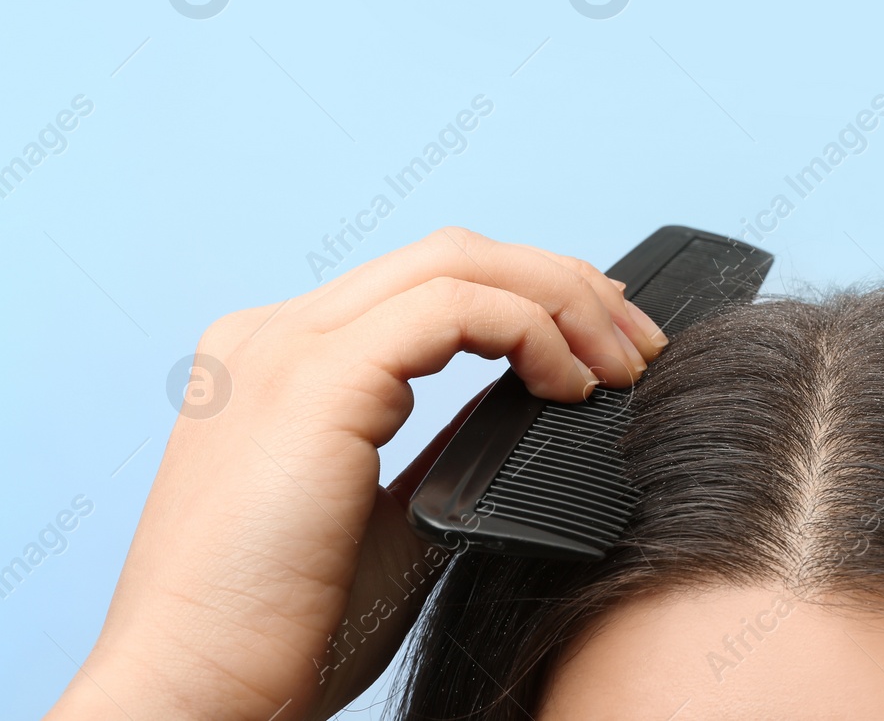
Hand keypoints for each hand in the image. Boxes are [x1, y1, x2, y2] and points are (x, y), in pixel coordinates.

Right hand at [47, 228, 667, 720]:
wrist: (197, 696)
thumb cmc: (284, 632)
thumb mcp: (389, 517)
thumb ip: (444, 447)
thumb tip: (531, 409)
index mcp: (284, 359)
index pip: (430, 282)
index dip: (533, 295)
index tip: (606, 345)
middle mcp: (278, 332)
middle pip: (455, 252)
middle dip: (566, 285)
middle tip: (640, 344)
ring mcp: (289, 344)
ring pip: (461, 261)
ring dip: (564, 302)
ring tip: (625, 365)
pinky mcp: (314, 377)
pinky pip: (455, 309)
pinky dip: (531, 332)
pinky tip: (570, 387)